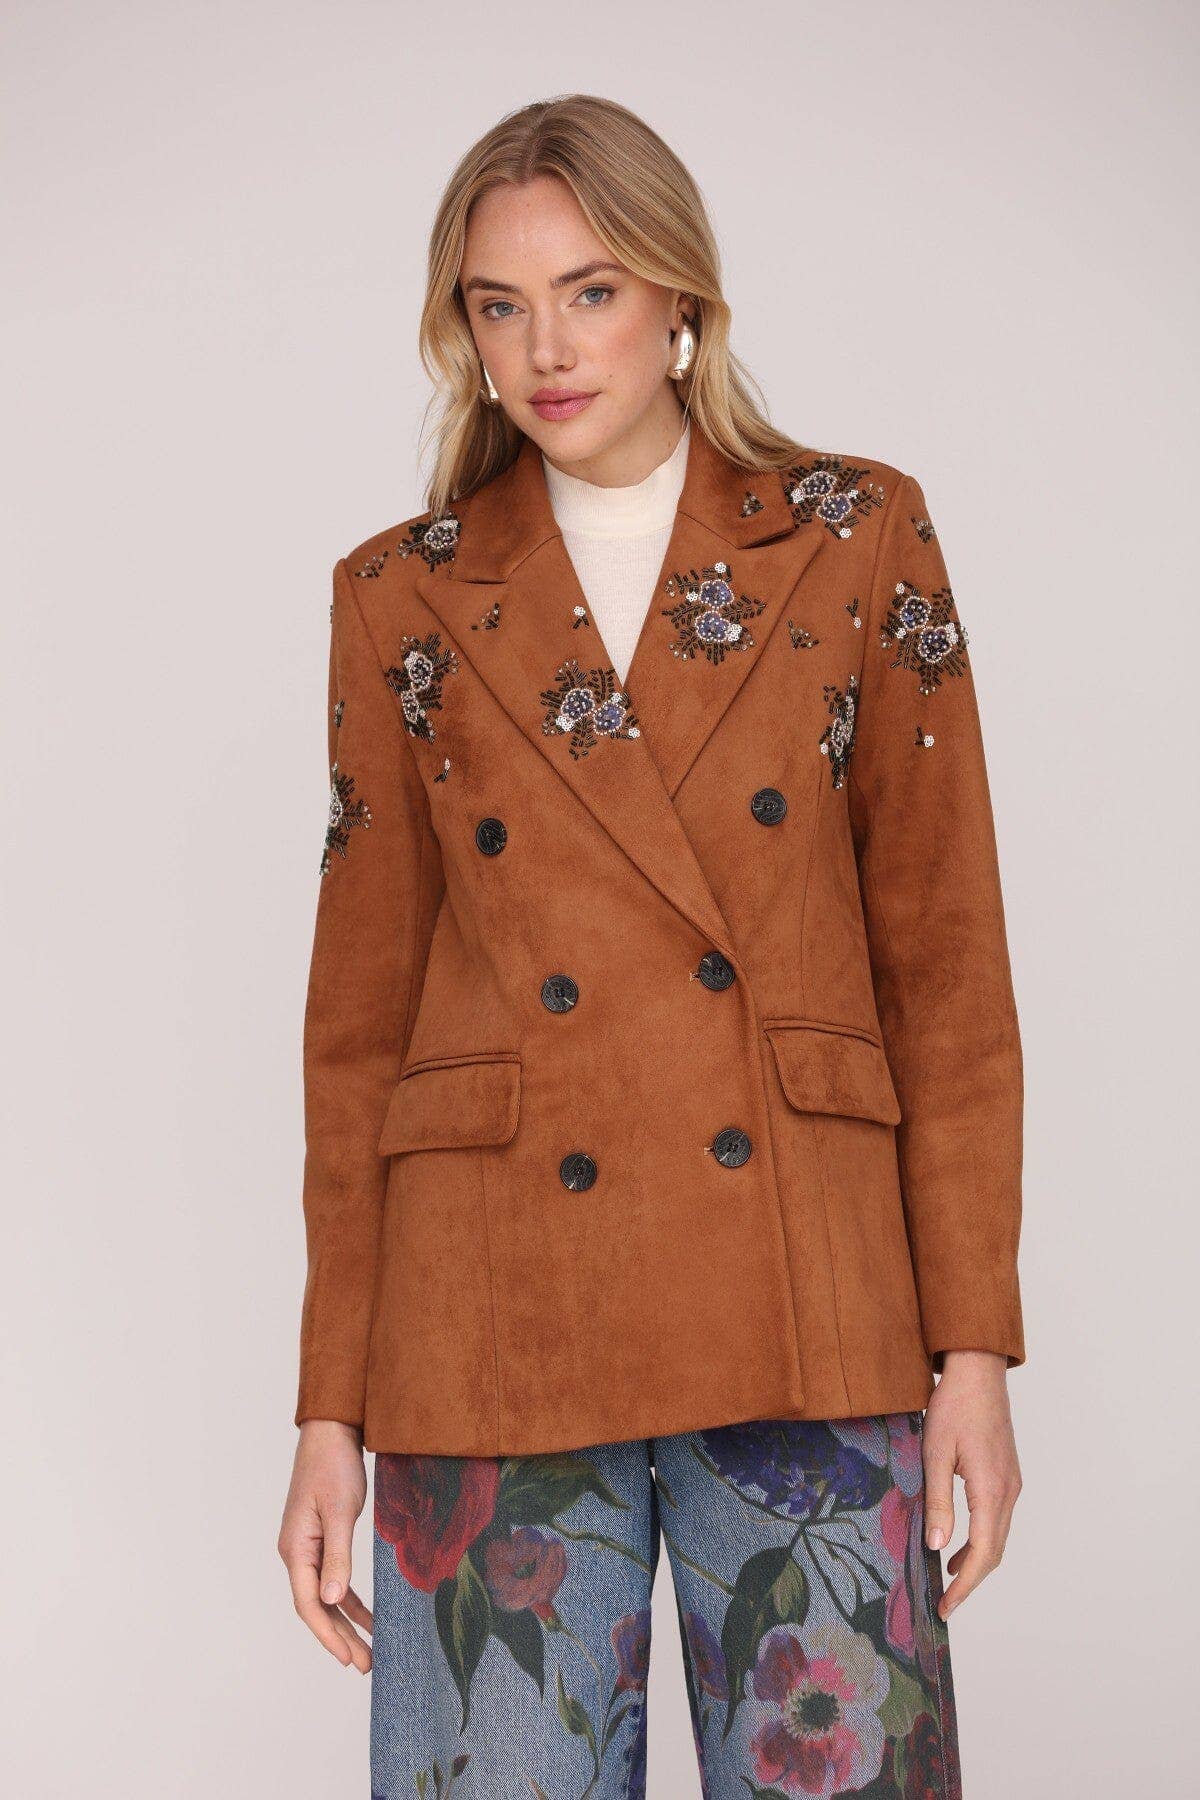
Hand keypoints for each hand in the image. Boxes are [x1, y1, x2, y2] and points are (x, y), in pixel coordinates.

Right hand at [278, 1419, 373, 1669]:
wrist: (331, 1433)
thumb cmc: (334, 1466)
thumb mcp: (341, 1511)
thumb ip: (337, 1555)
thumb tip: (332, 1599)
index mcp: (296, 1549)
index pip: (308, 1604)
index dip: (327, 1635)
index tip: (348, 1658)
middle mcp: (297, 1553)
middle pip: (316, 1607)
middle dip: (340, 1638)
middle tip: (365, 1665)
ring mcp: (308, 1547)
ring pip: (325, 1596)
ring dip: (346, 1623)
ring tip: (369, 1650)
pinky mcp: (321, 1540)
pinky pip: (333, 1579)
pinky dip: (349, 1599)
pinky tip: (368, 1615)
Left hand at [921, 1350, 1021, 1619]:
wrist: (977, 1371)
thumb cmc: (953, 1408)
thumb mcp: (935, 1454)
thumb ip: (938, 1502)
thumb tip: (936, 1547)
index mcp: (992, 1490)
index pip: (983, 1554)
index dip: (964, 1586)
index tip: (945, 1608)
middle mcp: (1008, 1492)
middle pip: (995, 1552)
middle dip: (970, 1582)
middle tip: (944, 1603)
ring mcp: (1011, 1483)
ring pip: (998, 1536)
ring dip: (976, 1561)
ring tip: (947, 1579)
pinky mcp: (1007, 1475)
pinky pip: (997, 1518)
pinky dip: (980, 1539)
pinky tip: (958, 1542)